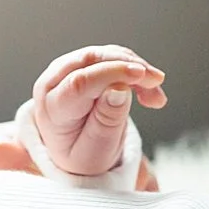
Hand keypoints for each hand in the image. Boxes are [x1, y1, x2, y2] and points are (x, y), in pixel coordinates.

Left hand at [30, 45, 167, 179]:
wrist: (77, 153)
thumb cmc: (85, 155)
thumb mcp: (97, 150)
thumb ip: (107, 121)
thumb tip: (120, 89)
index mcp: (52, 109)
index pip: (79, 83)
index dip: (111, 74)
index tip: (141, 75)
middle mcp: (52, 82)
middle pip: (91, 60)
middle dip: (128, 65)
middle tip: (157, 82)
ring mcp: (65, 70)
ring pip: (104, 54)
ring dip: (135, 68)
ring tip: (155, 97)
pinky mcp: (82, 64)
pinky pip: (111, 56)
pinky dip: (133, 68)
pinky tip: (148, 89)